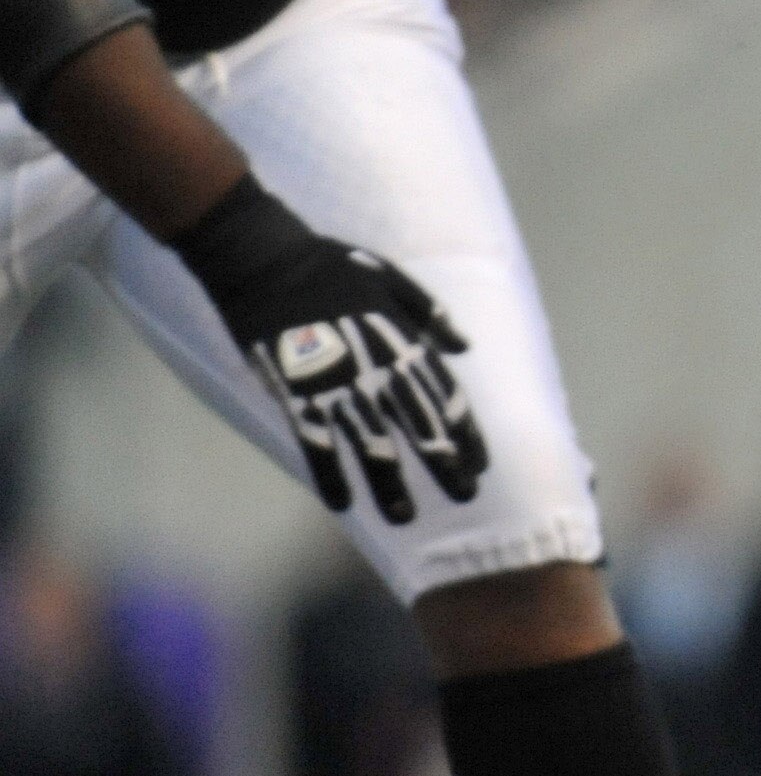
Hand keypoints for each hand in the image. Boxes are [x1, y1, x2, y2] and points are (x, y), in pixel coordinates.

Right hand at [170, 180, 485, 525]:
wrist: (263, 258)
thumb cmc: (327, 265)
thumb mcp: (391, 280)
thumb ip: (430, 316)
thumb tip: (465, 346)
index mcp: (402, 341)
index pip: (446, 398)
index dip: (466, 435)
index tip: (481, 464)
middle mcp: (376, 367)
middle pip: (419, 425)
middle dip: (444, 464)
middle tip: (465, 498)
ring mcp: (335, 381)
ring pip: (371, 443)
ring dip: (389, 483)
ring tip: (405, 517)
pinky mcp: (293, 390)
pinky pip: (315, 441)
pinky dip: (330, 474)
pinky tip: (342, 504)